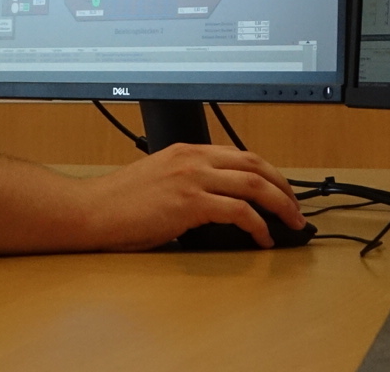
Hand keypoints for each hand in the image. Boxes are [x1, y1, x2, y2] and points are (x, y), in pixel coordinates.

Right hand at [78, 143, 304, 250]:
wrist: (93, 210)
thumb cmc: (119, 202)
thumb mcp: (159, 179)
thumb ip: (188, 182)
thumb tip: (218, 204)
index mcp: (187, 151)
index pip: (240, 155)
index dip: (268, 173)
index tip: (280, 190)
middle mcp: (193, 159)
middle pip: (255, 166)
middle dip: (283, 187)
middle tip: (296, 208)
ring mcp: (192, 179)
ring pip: (254, 185)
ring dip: (280, 205)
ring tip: (291, 223)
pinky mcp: (190, 203)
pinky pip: (239, 211)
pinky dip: (258, 225)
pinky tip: (262, 238)